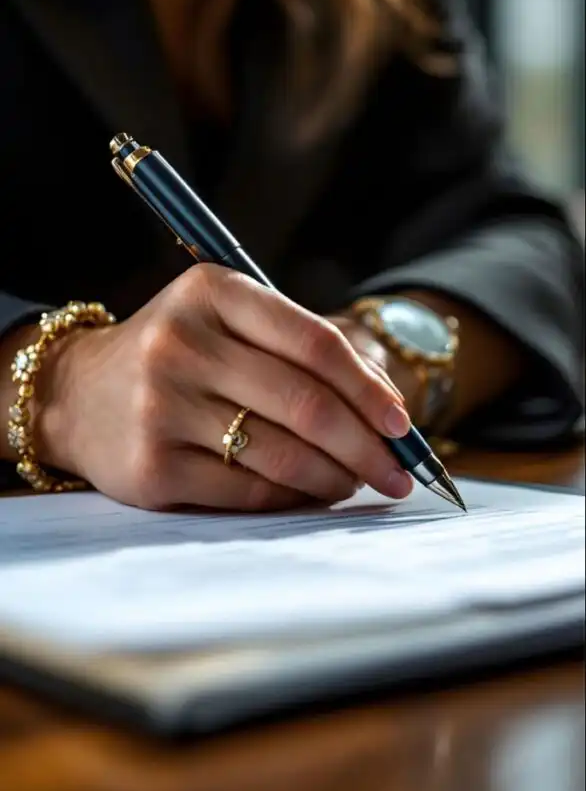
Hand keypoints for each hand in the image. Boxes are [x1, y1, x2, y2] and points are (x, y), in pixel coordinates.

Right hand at [35, 265, 412, 510]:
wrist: (77, 394)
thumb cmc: (176, 354)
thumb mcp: (225, 320)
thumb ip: (299, 349)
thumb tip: (384, 409)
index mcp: (211, 291)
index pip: (314, 342)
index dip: (370, 387)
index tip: (402, 422)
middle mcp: (182, 343)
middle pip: (307, 403)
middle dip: (368, 445)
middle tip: (399, 471)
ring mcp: (162, 407)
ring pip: (284, 454)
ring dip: (337, 476)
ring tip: (357, 481)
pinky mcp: (151, 468)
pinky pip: (250, 492)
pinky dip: (294, 498)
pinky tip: (312, 494)